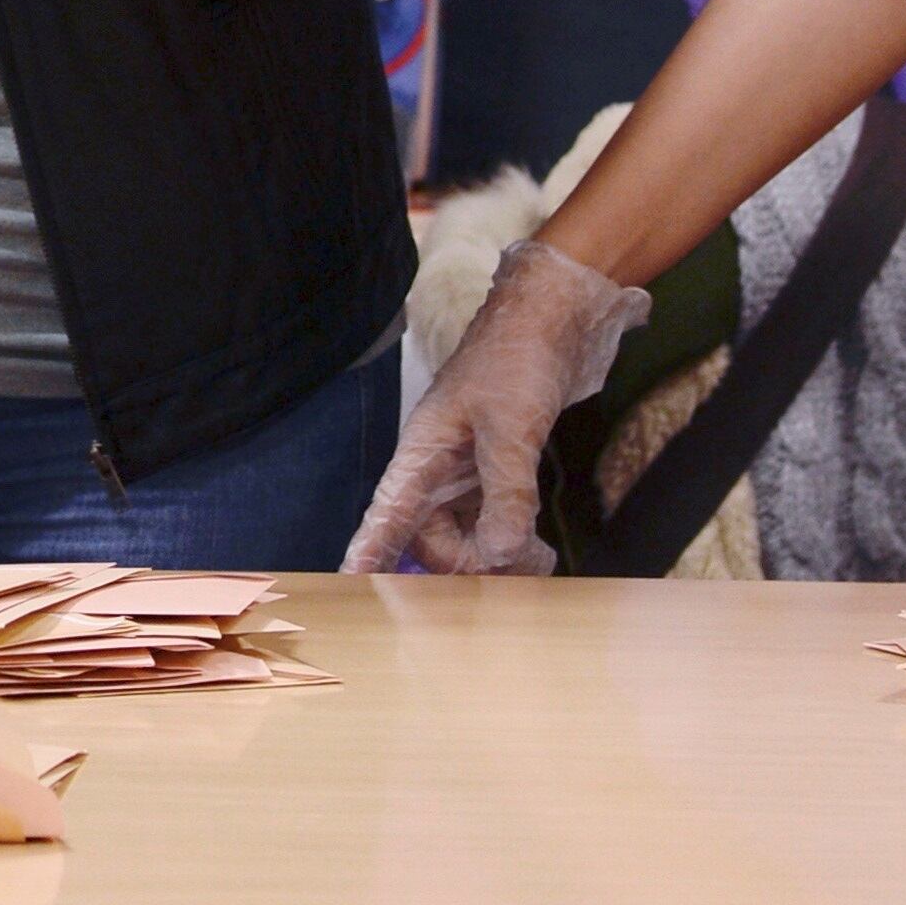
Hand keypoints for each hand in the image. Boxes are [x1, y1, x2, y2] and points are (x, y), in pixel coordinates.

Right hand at [341, 239, 649, 575]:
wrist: (558, 317)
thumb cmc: (517, 358)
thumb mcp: (511, 426)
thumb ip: (505, 492)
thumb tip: (498, 554)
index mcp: (422, 452)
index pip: (386, 514)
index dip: (366, 552)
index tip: (347, 587)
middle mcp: (439, 467)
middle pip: (433, 538)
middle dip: (466, 563)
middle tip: (513, 570)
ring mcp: (471, 469)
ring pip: (468, 533)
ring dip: (496, 556)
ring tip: (537, 565)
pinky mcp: (502, 466)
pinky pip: (497, 519)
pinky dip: (514, 538)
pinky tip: (537, 551)